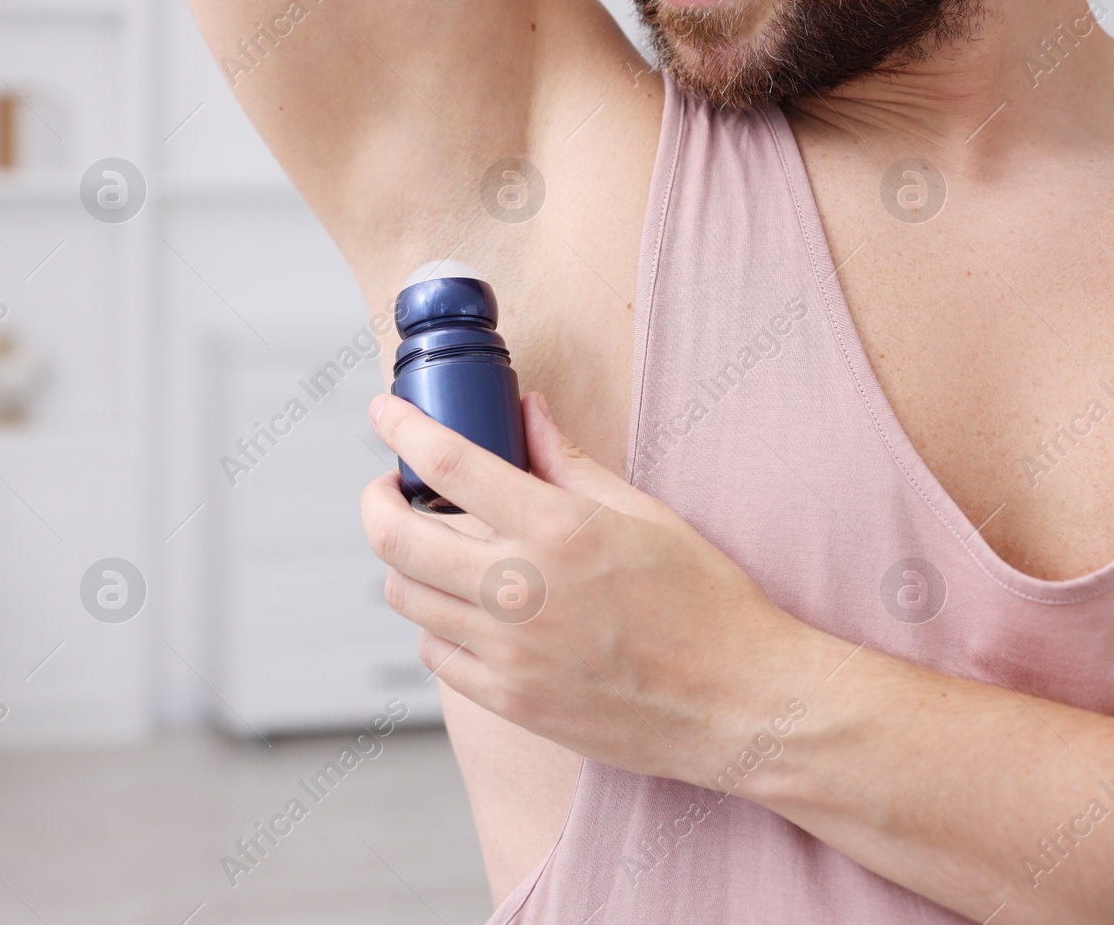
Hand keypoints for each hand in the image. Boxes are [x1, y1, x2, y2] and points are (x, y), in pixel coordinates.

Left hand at [361, 391, 815, 781]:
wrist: (741, 704)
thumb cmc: (704, 603)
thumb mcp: (644, 513)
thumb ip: (570, 461)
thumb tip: (527, 412)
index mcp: (557, 530)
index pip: (448, 463)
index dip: (402, 428)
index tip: (384, 412)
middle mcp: (521, 590)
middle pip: (395, 537)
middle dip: (377, 500)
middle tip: (391, 488)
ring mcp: (509, 653)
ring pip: (405, 596)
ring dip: (405, 563)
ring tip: (434, 548)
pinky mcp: (510, 701)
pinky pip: (435, 652)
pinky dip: (436, 622)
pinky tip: (465, 609)